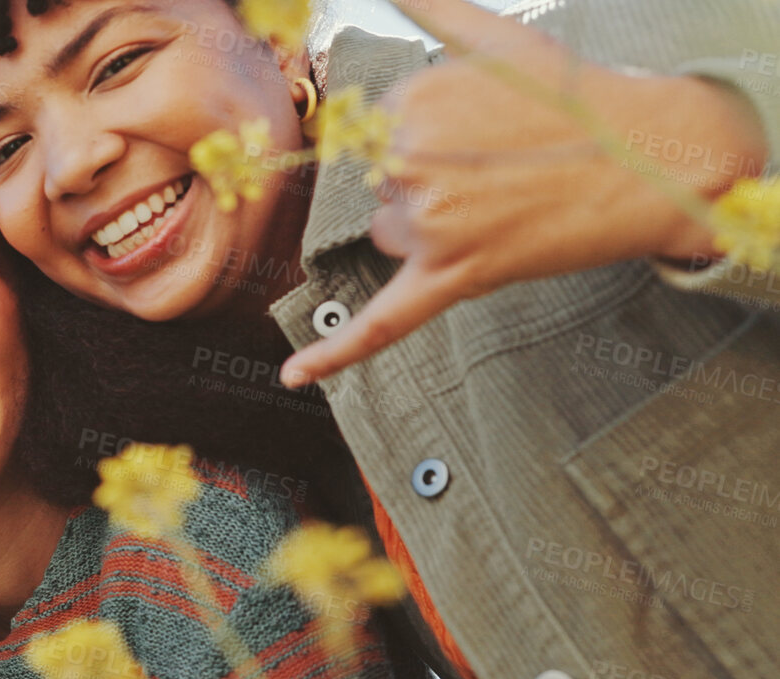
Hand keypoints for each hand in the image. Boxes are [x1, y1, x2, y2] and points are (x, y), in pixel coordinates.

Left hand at [279, 0, 765, 385]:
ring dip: (428, 227)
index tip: (478, 129)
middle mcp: (411, 158)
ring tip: (500, 202)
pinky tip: (293, 376)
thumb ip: (434, 7)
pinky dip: (333, 353)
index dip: (424, 137)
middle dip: (424, 180)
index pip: (372, 133)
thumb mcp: (498, 38)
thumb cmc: (575, 100)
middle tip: (498, 167)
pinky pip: (380, 323)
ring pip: (387, 234)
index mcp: (409, 100)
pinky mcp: (455, 275)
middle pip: (375, 185)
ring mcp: (432, 221)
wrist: (652, 159)